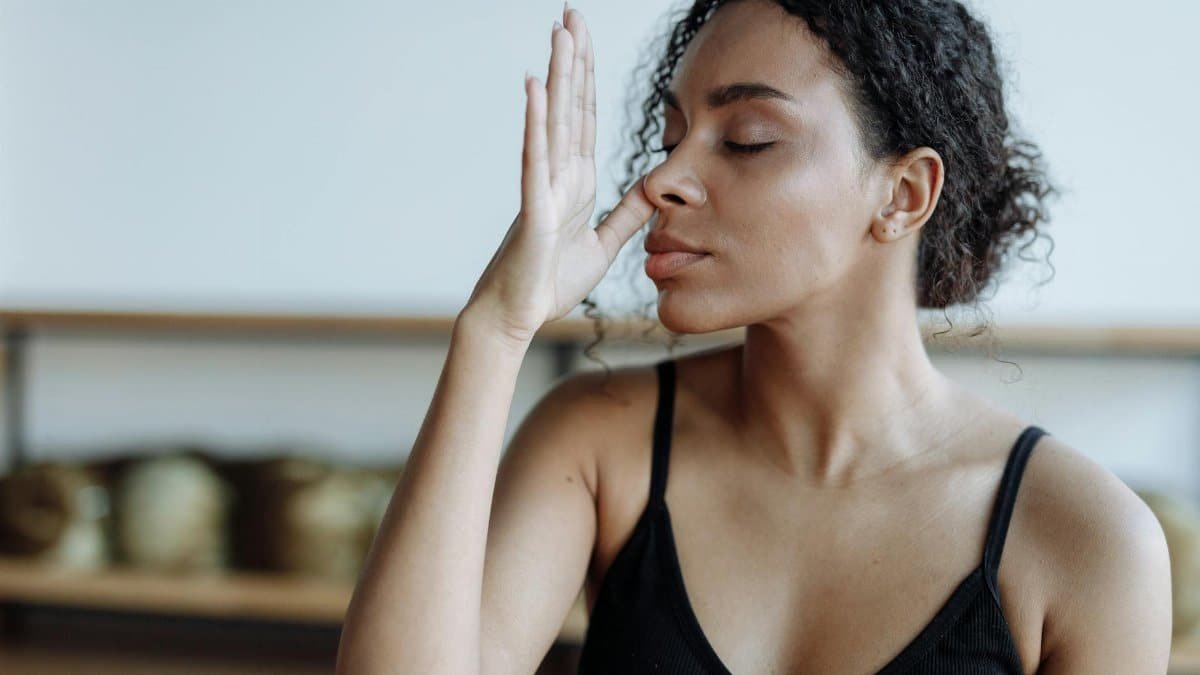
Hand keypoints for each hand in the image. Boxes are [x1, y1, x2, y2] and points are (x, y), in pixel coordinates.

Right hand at [464, 6, 657, 344]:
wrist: (518, 317)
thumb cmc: (550, 282)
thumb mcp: (604, 243)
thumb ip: (628, 214)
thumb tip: (653, 186)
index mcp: (576, 181)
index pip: (586, 118)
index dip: (589, 77)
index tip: (585, 38)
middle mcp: (559, 175)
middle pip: (570, 106)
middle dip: (573, 59)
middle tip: (571, 13)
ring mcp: (544, 187)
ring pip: (554, 121)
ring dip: (558, 76)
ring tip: (559, 32)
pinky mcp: (534, 207)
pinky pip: (535, 158)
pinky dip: (536, 121)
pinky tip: (537, 86)